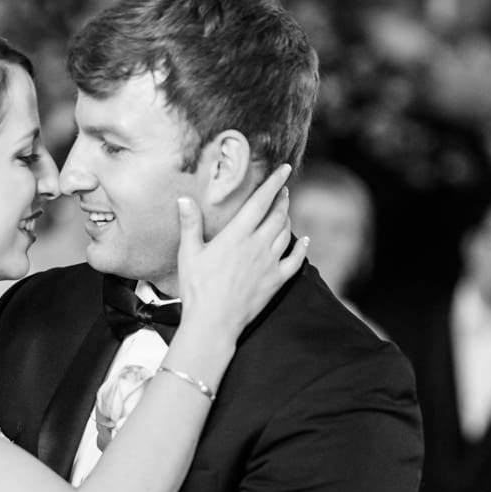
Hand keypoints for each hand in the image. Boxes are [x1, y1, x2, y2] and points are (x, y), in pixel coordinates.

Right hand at [176, 163, 305, 340]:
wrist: (213, 322)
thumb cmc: (197, 288)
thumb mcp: (188, 253)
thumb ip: (190, 224)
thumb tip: (184, 199)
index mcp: (237, 235)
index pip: (261, 201)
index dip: (274, 183)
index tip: (284, 169)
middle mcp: (258, 245)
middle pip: (277, 215)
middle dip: (283, 199)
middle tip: (284, 190)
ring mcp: (270, 263)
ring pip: (287, 234)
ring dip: (288, 219)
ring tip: (286, 211)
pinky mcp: (276, 281)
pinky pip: (296, 260)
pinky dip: (302, 248)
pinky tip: (306, 241)